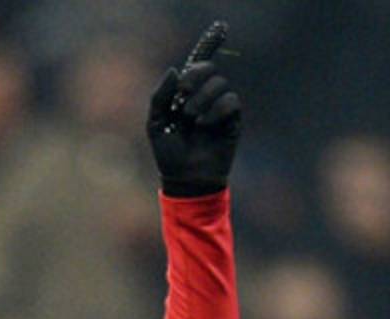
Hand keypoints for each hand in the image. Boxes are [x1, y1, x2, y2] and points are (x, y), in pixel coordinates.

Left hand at [146, 59, 241, 196]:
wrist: (186, 178)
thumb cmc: (169, 153)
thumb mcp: (156, 123)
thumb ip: (160, 96)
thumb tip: (174, 70)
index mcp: (187, 96)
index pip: (195, 68)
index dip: (191, 71)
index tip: (180, 88)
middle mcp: (205, 98)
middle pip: (211, 69)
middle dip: (197, 76)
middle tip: (185, 93)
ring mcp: (220, 109)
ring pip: (221, 84)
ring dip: (203, 97)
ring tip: (193, 119)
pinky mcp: (233, 121)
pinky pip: (232, 101)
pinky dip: (217, 109)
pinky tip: (205, 124)